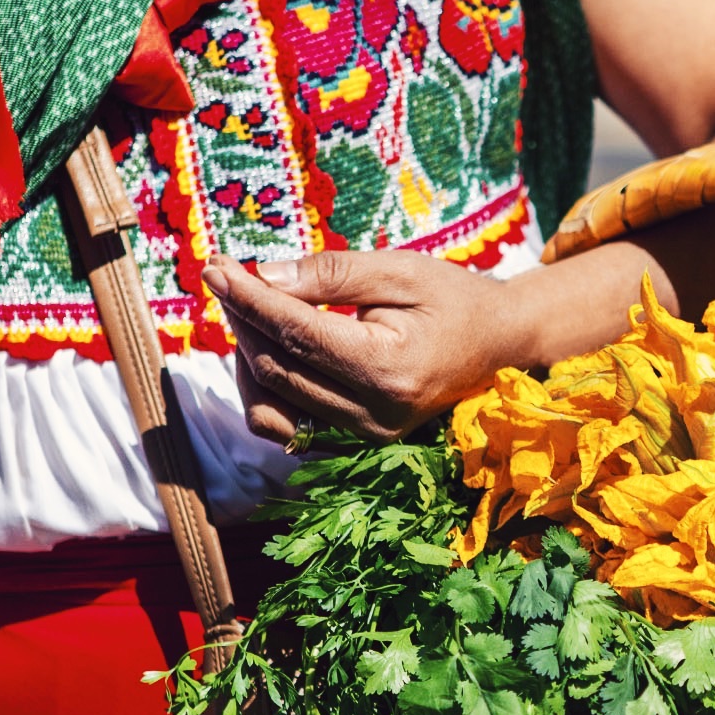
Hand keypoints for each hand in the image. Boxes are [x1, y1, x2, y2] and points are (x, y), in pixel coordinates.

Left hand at [201, 250, 532, 447]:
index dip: (250, 299)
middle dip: (243, 319)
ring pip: (270, 405)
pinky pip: (286, 428)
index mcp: (389, 368)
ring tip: (252, 313)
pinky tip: (269, 353)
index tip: (216, 269)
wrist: (499, 343)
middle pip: (278, 367)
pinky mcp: (358, 445)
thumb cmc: (453, 297)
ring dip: (247, 356)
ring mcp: (366, 437)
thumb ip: (332, 274)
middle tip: (226, 278)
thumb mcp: (399, 270)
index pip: (296, 333)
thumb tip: (263, 276)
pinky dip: (265, 392)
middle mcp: (375, 415)